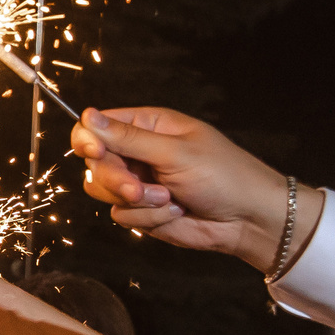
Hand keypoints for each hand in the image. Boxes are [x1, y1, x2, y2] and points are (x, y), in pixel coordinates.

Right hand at [72, 107, 295, 268]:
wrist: (248, 219)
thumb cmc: (224, 175)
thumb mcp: (174, 152)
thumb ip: (127, 138)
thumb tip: (87, 116)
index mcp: (148, 126)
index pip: (97, 127)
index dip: (88, 140)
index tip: (94, 153)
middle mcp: (138, 152)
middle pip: (95, 163)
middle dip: (116, 179)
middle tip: (137, 189)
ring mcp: (137, 182)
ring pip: (102, 190)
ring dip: (135, 200)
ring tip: (169, 200)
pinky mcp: (140, 210)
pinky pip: (120, 214)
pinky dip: (147, 217)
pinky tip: (175, 212)